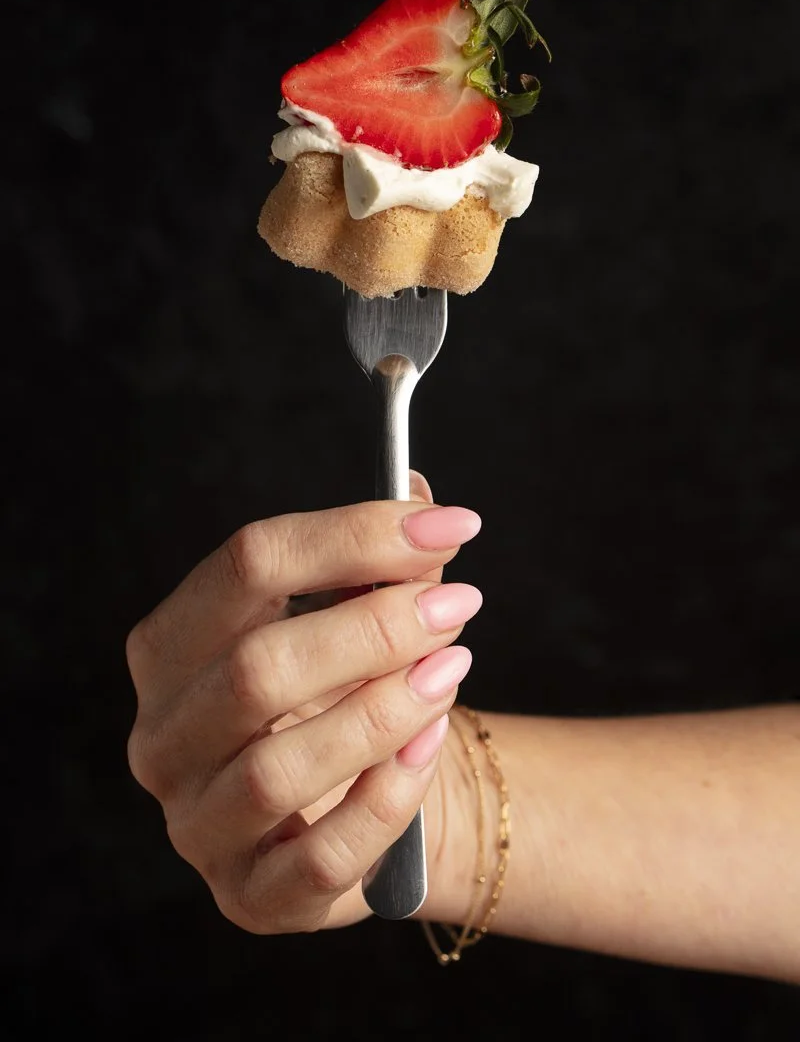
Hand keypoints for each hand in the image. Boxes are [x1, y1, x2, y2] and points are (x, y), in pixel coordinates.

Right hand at [126, 475, 481, 933]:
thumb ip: (380, 558)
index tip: (448, 525)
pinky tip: (429, 747)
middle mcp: (163, 737)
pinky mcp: (250, 897)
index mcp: (170, 646)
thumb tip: (423, 499)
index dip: (352, 535)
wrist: (362, 802)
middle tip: (458, 603)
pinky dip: (387, 798)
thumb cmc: (345, 693)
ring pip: (278, 768)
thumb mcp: (352, 616)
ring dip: (384, 710)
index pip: (246, 565)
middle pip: (256, 666)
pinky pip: (320, 857)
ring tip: (451, 669)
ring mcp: (197, 824)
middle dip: (372, 627)